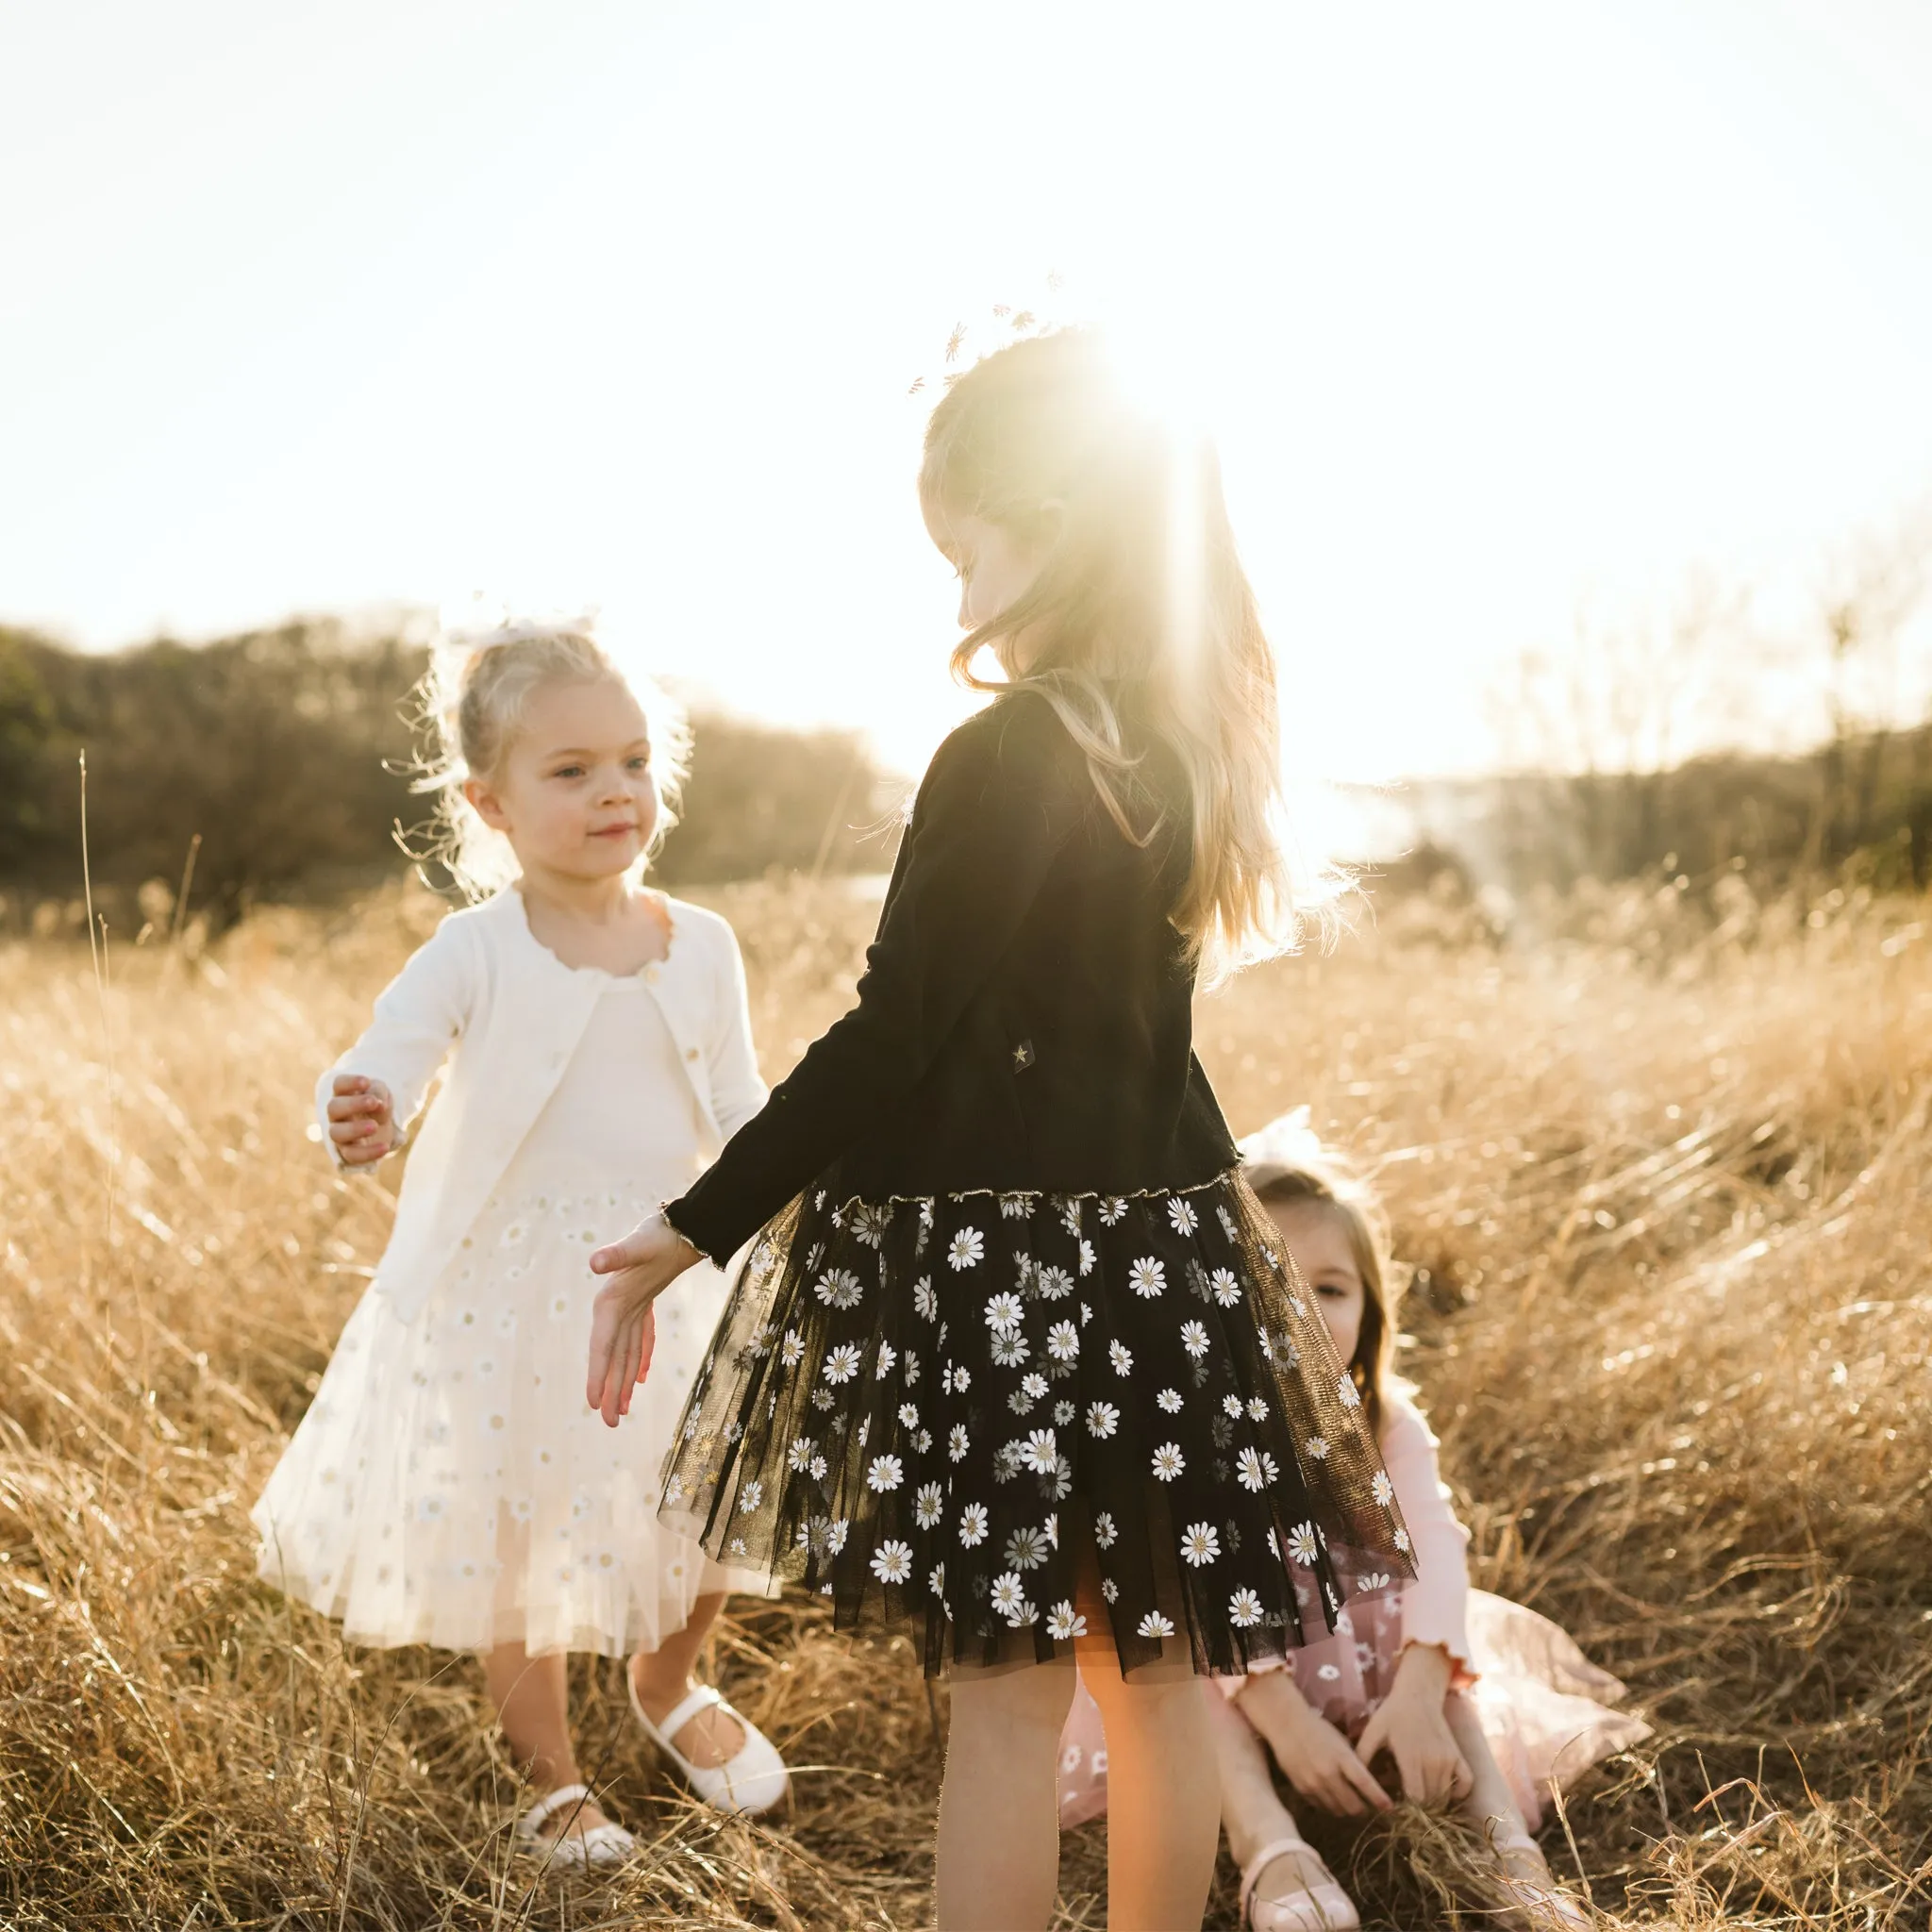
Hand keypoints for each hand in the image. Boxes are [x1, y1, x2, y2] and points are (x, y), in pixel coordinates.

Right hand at [327, 1075, 394, 1164]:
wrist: (381, 1128)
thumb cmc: (377, 1105)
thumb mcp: (382, 1094)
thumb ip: (379, 1093)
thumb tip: (378, 1103)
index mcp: (343, 1095)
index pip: (339, 1085)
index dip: (350, 1082)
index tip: (366, 1082)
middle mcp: (337, 1114)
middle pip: (334, 1107)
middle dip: (353, 1104)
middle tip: (373, 1102)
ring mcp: (339, 1133)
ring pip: (336, 1133)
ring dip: (355, 1129)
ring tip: (375, 1126)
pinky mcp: (348, 1151)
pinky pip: (352, 1155)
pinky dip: (368, 1152)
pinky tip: (384, 1147)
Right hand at [586, 1215, 699, 1425]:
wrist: (678, 1224)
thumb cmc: (657, 1235)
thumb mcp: (638, 1245)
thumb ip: (617, 1255)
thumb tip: (595, 1261)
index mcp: (611, 1303)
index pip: (602, 1347)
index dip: (597, 1375)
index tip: (593, 1403)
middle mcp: (616, 1309)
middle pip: (612, 1357)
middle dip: (610, 1390)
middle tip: (610, 1424)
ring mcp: (630, 1308)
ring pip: (625, 1353)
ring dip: (623, 1381)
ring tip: (621, 1412)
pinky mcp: (643, 1304)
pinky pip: (639, 1340)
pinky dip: (639, 1359)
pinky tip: (639, 1379)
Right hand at [1240, 1673, 1391, 1816]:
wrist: (1285, 1724)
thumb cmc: (1317, 1728)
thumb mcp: (1340, 1742)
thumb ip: (1352, 1763)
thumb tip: (1366, 1784)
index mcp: (1342, 1758)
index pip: (1365, 1784)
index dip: (1379, 1799)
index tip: (1389, 1808)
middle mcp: (1328, 1774)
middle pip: (1353, 1806)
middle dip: (1363, 1809)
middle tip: (1367, 1806)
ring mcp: (1314, 1784)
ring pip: (1338, 1810)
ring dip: (1346, 1809)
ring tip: (1349, 1802)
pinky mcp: (1302, 1790)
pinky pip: (1322, 1806)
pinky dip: (1329, 1805)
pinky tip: (1331, 1796)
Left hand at [1355, 1645, 1473, 1808]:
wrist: (1417, 1694)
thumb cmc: (1392, 1714)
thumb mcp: (1372, 1732)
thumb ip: (1363, 1756)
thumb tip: (1354, 1782)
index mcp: (1411, 1758)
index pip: (1416, 1799)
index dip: (1408, 1810)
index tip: (1397, 1809)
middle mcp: (1433, 1761)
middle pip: (1431, 1801)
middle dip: (1419, 1810)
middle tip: (1407, 1808)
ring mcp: (1448, 1759)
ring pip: (1445, 1796)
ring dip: (1435, 1803)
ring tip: (1420, 1801)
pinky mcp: (1458, 1756)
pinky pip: (1466, 1784)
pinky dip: (1458, 1793)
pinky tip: (1444, 1792)